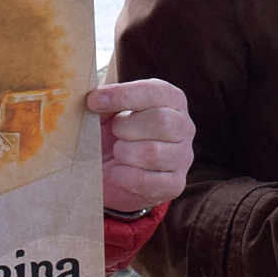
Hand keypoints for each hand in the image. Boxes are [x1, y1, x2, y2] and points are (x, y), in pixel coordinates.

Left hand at [88, 79, 193, 215]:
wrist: (112, 171)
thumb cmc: (111, 132)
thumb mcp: (106, 110)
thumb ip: (103, 99)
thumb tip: (96, 99)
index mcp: (170, 99)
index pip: (155, 92)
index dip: (122, 95)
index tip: (93, 101)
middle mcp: (184, 126)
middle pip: (161, 121)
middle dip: (126, 127)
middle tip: (113, 132)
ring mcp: (183, 157)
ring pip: (153, 153)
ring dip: (124, 152)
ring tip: (117, 151)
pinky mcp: (174, 184)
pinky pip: (149, 181)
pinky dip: (125, 177)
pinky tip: (116, 171)